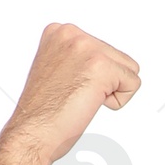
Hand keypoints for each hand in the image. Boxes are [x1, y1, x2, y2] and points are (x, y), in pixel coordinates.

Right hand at [3, 22, 140, 164]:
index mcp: (60, 32)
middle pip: (118, 57)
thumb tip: (95, 62)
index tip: (68, 86)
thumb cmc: (43, 113)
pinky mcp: (101, 66)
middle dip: (104, 82)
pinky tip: (91, 103)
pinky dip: (118, 102)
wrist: (32, 133)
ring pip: (128, 69)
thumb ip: (76, 58)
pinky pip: (133, 83)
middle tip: (75, 95)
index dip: (92, 77)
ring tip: (82, 98)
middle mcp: (72, 34)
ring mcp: (86, 48)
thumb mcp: (56, 70)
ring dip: (111, 90)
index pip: (102, 49)